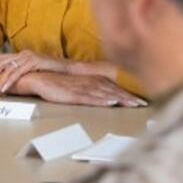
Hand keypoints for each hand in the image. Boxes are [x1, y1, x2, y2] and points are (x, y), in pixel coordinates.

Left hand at [0, 50, 69, 95]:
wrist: (68, 69)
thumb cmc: (52, 72)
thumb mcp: (35, 71)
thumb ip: (23, 73)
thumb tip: (12, 82)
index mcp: (22, 54)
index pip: (2, 58)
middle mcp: (24, 54)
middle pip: (2, 62)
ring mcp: (29, 57)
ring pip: (8, 69)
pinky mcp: (34, 62)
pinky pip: (18, 73)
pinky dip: (9, 82)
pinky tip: (3, 89)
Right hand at [14, 72, 146, 107]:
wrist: (39, 78)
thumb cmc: (57, 84)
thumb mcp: (77, 85)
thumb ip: (91, 90)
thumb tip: (105, 97)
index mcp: (92, 80)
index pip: (114, 87)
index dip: (128, 93)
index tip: (142, 99)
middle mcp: (90, 82)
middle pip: (114, 90)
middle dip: (129, 97)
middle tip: (143, 103)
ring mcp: (82, 88)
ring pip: (105, 94)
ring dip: (120, 99)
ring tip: (134, 104)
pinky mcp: (73, 94)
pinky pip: (90, 98)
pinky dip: (102, 100)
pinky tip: (111, 103)